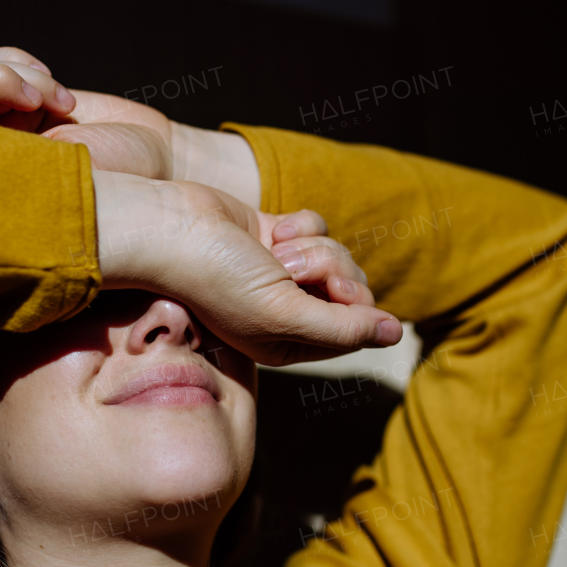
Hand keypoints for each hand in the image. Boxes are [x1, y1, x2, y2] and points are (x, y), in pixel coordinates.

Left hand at [0, 47, 258, 206]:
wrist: (158, 161)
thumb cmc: (119, 183)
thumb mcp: (63, 171)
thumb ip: (14, 151)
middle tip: (38, 101)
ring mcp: (6, 123)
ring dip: (20, 75)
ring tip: (62, 102)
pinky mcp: (25, 99)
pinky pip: (2, 63)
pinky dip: (22, 63)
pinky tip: (53, 83)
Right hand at [93, 172, 399, 365]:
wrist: (171, 228)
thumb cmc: (217, 280)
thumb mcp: (284, 317)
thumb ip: (344, 329)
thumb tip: (395, 333)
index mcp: (290, 342)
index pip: (357, 329)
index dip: (355, 307)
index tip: (334, 294)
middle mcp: (288, 312)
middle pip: (354, 290)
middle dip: (331, 270)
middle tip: (292, 270)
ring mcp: (283, 274)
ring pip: (338, 255)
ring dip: (310, 248)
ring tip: (273, 252)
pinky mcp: (277, 237)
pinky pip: (318, 227)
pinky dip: (299, 224)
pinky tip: (269, 231)